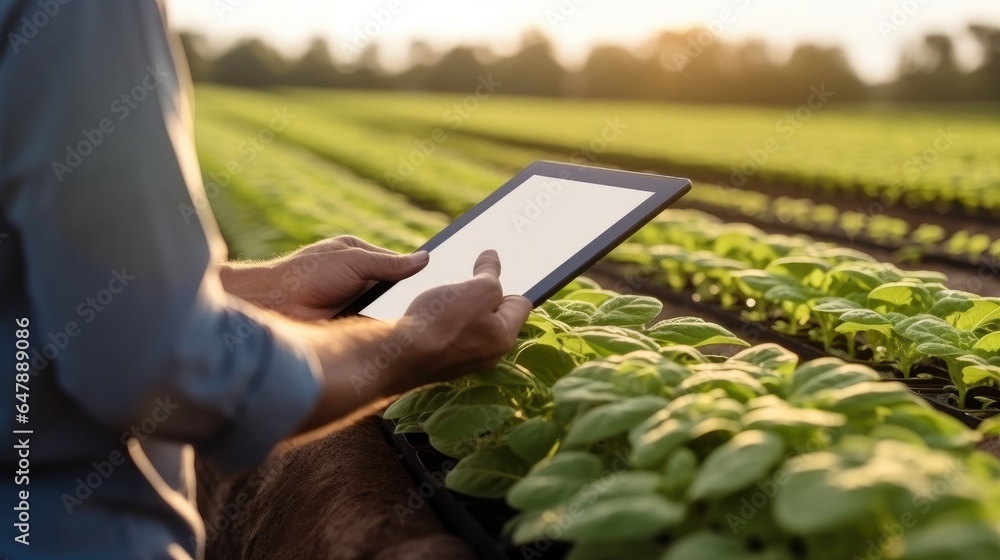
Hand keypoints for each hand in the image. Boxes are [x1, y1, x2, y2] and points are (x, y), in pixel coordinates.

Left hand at [220, 236, 428, 319]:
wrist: (276, 306)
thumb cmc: (307, 274)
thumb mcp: (353, 260)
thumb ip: (389, 263)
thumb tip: (425, 258)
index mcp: (360, 257)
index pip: (399, 265)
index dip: (418, 274)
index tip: (443, 280)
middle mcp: (360, 282)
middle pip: (396, 290)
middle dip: (413, 298)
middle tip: (439, 305)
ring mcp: (356, 306)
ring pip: (389, 312)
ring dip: (401, 317)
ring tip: (427, 322)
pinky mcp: (352, 329)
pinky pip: (378, 330)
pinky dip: (389, 333)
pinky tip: (405, 337)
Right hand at [293, 250, 531, 431]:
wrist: (396, 354)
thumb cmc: (440, 322)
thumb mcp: (478, 289)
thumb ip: (490, 273)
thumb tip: (493, 258)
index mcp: (504, 338)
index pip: (520, 303)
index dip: (507, 282)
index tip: (490, 271)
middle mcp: (487, 354)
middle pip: (494, 314)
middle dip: (481, 294)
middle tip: (466, 279)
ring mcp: (462, 359)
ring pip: (468, 323)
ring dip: (458, 305)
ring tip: (444, 292)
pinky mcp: (439, 359)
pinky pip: (447, 333)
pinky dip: (440, 319)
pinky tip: (429, 309)